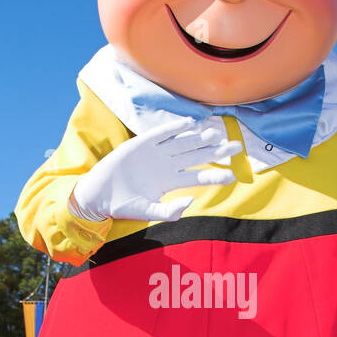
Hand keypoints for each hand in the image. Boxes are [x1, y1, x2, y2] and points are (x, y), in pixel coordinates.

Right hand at [70, 118, 242, 223]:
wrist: (99, 194)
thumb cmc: (123, 205)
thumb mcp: (147, 212)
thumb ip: (169, 211)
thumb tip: (190, 202)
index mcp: (171, 181)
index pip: (198, 176)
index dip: (215, 175)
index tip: (233, 176)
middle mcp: (167, 165)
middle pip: (197, 155)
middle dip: (216, 151)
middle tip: (237, 147)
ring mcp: (156, 153)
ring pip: (183, 143)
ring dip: (199, 139)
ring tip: (216, 134)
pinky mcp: (141, 143)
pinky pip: (161, 134)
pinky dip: (174, 128)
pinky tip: (190, 124)